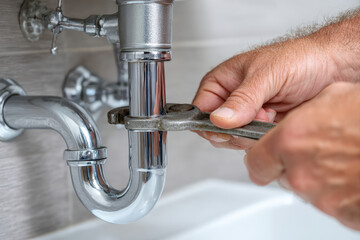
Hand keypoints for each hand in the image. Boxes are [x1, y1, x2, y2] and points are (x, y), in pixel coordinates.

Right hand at [193, 17, 359, 149]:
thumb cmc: (300, 59)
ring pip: (233, 140)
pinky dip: (262, 140)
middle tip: (255, 117)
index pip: (200, 110)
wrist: (332, 69)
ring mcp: (247, 116)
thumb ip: (243, 98)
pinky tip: (275, 123)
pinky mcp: (262, 128)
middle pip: (215, 130)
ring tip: (269, 115)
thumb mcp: (267, 75)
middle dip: (235, 130)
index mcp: (222, 82)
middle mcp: (231, 100)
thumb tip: (220, 119)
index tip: (227, 126)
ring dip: (250, 134)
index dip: (209, 122)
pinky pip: (252, 144)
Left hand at [246, 82, 359, 229]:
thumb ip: (300, 116)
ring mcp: (322, 196)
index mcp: (291, 141)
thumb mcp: (330, 97)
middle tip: (314, 152)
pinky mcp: (344, 213)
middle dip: (291, 165)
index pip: (254, 161)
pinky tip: (351, 173)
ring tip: (341, 159)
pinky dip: (337, 193)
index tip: (266, 156)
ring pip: (305, 190)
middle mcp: (301, 172)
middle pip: (280, 177)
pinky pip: (330, 204)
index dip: (261, 158)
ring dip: (316, 178)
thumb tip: (293, 121)